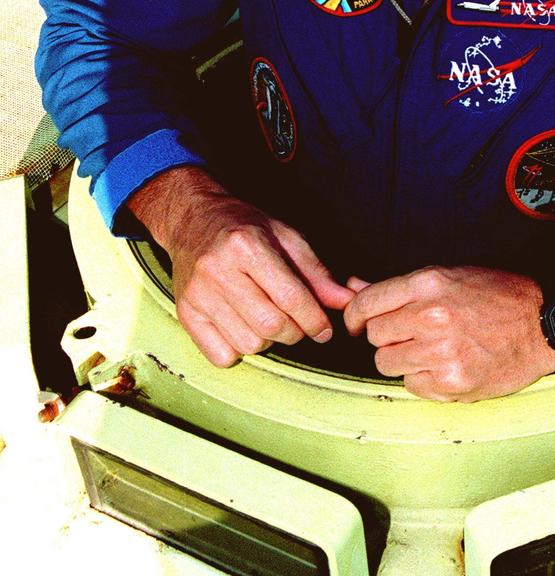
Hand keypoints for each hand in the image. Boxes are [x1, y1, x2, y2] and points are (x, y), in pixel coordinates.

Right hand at [128, 166, 352, 366]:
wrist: (192, 219)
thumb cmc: (245, 226)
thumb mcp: (286, 237)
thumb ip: (317, 273)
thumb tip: (348, 300)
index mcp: (246, 245)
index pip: (291, 297)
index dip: (315, 319)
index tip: (325, 329)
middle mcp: (217, 270)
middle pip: (271, 325)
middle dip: (295, 332)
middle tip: (298, 323)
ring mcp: (197, 294)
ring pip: (249, 344)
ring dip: (268, 341)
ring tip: (267, 318)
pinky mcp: (185, 313)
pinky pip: (221, 355)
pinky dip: (239, 350)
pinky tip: (243, 327)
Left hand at [343, 265, 554, 401]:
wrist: (543, 324)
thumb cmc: (498, 296)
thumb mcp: (450, 276)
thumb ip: (397, 287)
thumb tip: (350, 285)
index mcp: (429, 284)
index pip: (367, 303)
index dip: (355, 316)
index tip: (357, 325)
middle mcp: (430, 316)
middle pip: (375, 336)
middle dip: (388, 337)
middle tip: (412, 335)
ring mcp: (440, 352)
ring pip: (387, 363)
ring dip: (403, 359)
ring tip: (432, 351)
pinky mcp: (451, 383)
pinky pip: (411, 385)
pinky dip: (424, 379)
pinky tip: (447, 366)